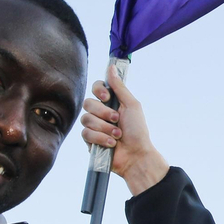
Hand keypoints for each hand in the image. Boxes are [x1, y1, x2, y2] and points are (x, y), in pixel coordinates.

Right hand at [78, 63, 169, 195]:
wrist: (136, 155)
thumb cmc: (138, 131)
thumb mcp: (132, 105)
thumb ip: (120, 87)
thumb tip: (111, 67)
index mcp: (111, 102)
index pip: (96, 88)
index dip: (98, 90)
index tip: (107, 97)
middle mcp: (101, 113)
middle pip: (88, 103)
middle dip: (103, 113)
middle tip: (117, 120)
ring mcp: (94, 127)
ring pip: (86, 119)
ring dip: (104, 128)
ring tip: (117, 135)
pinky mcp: (90, 141)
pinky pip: (86, 133)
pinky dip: (100, 138)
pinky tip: (111, 144)